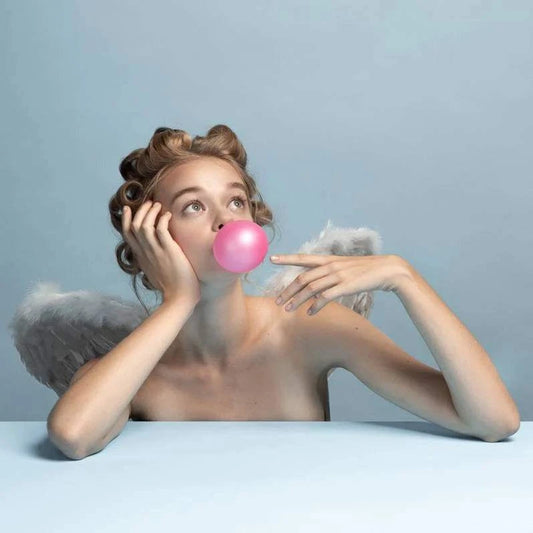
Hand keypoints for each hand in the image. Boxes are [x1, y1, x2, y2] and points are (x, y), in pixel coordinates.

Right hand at [121, 200, 200, 305]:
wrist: (179, 299)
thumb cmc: (172, 288)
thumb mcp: (155, 273)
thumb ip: (152, 262)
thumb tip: (155, 258)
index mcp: (141, 258)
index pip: (127, 234)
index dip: (127, 219)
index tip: (129, 208)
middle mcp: (145, 253)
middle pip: (134, 226)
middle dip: (140, 211)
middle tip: (150, 203)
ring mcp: (155, 252)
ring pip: (144, 225)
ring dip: (150, 212)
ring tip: (159, 205)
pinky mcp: (168, 251)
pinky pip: (160, 229)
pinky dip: (163, 219)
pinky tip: (169, 215)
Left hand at [270, 253, 409, 314]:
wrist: (388, 270)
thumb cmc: (366, 270)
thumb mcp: (345, 267)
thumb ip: (330, 273)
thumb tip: (316, 285)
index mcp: (329, 260)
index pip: (303, 258)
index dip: (287, 258)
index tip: (271, 259)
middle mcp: (331, 266)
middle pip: (303, 278)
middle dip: (287, 290)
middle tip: (277, 301)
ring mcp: (338, 276)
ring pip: (311, 289)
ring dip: (297, 300)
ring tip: (288, 309)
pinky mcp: (346, 286)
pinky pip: (326, 297)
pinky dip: (316, 306)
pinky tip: (310, 313)